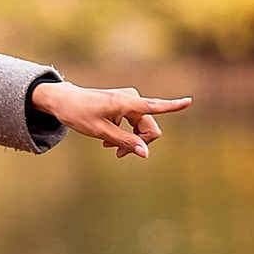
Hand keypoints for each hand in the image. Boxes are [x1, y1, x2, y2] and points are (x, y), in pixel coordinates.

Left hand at [32, 81, 191, 159]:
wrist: (63, 101)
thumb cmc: (79, 114)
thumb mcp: (101, 132)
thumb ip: (124, 142)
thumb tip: (145, 153)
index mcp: (126, 102)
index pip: (154, 105)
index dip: (173, 105)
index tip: (189, 101)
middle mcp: (131, 98)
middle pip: (149, 127)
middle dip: (139, 142)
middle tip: (119, 154)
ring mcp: (128, 100)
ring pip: (141, 127)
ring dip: (130, 139)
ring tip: (110, 147)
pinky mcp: (124, 104)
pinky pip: (134, 123)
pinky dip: (125, 132)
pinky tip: (109, 139)